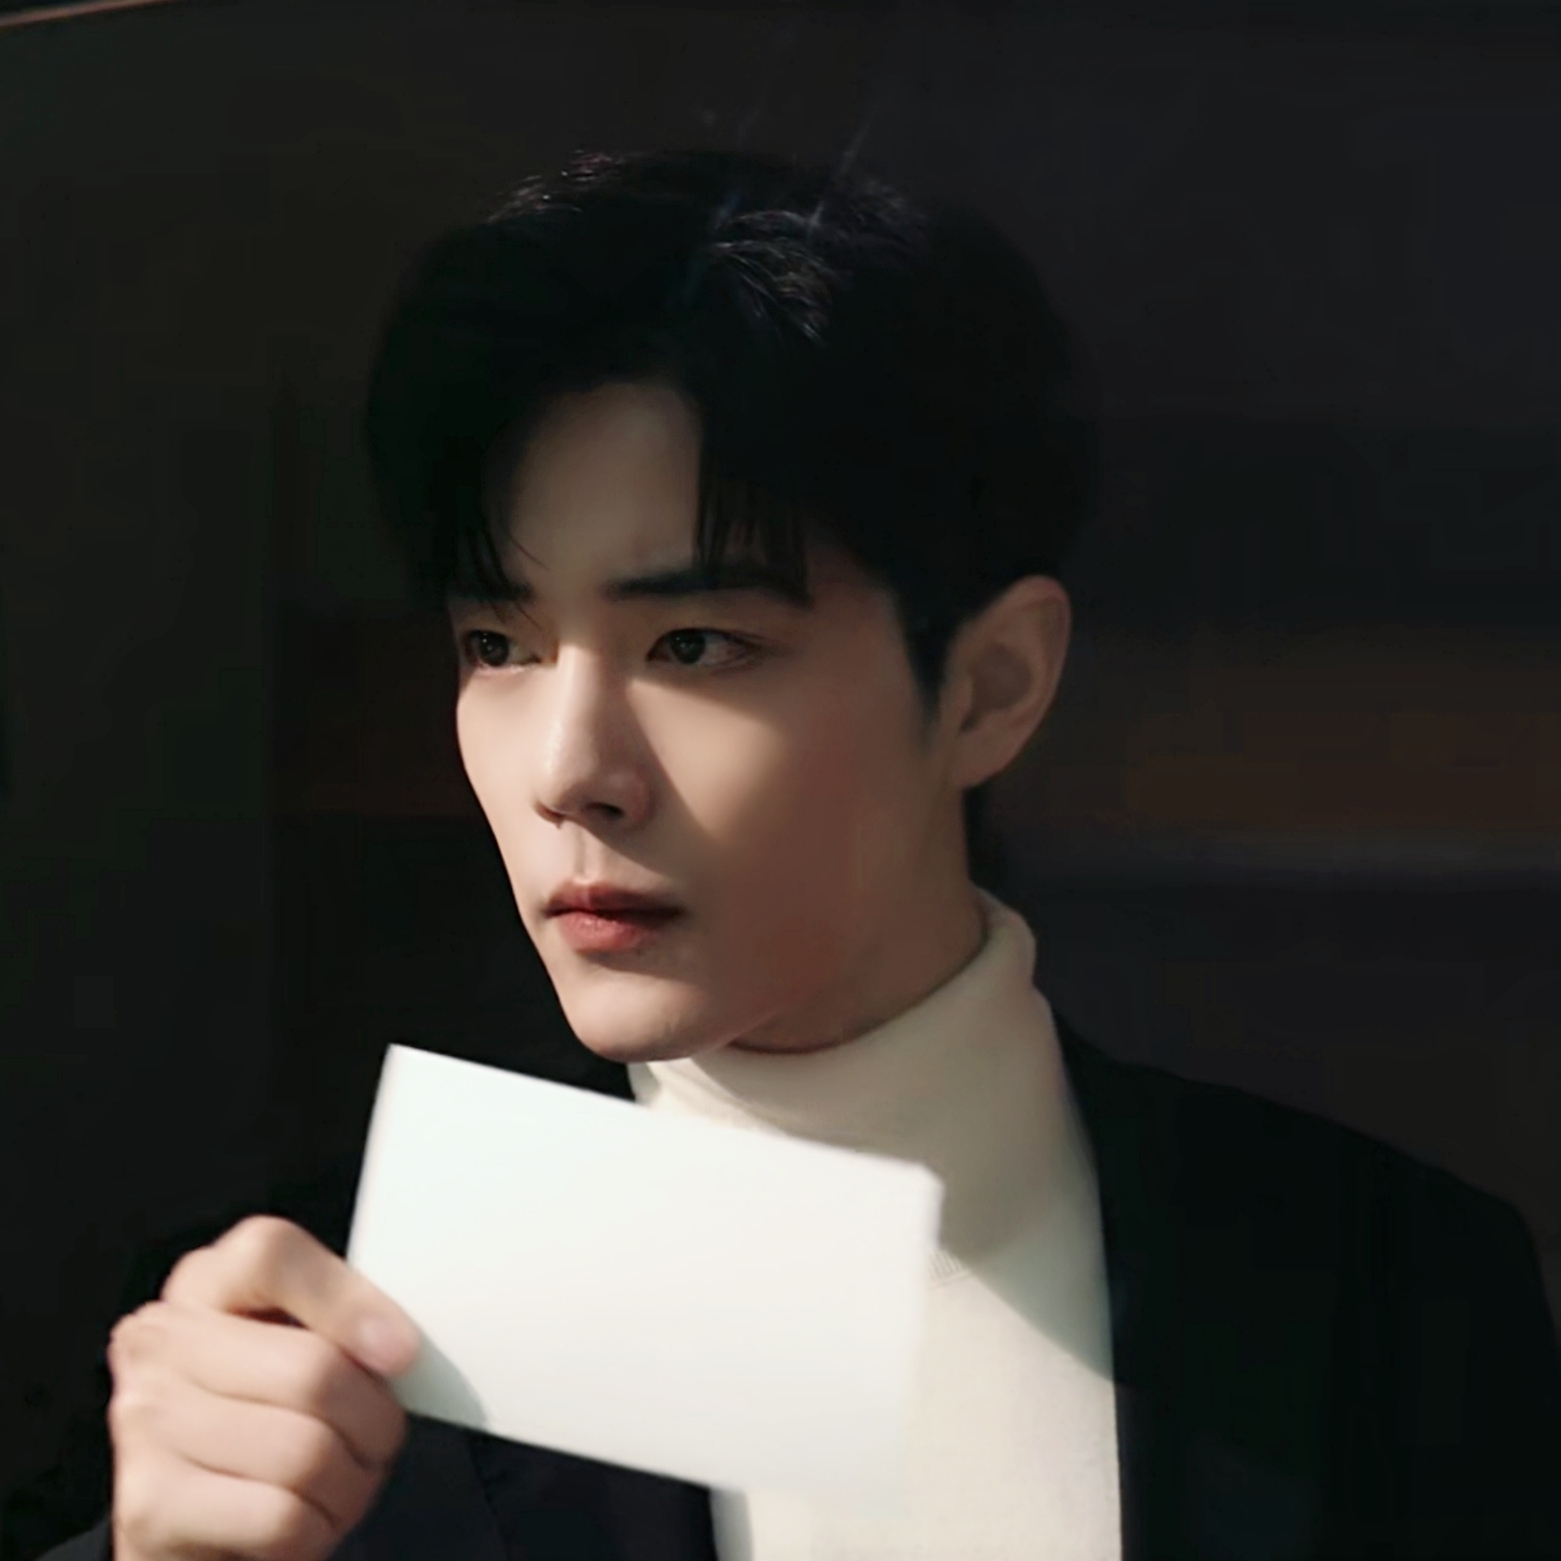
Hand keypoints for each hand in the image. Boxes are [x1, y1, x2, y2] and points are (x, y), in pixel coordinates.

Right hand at [106, 1215, 420, 1560]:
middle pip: (312, 1369)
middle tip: (376, 1437)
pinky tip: (306, 1519)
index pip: (272, 1254)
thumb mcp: (300, 1341)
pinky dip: (317, 1529)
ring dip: (350, 1483)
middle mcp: (161, 1341)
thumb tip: (393, 1346)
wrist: (193, 1517)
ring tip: (341, 1481)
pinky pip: (280, 1519)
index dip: (351, 1302)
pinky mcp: (150, 1507)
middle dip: (373, 1420)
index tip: (399, 1351)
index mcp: (207, 1282)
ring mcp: (145, 1422)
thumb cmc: (264, 1412)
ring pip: (304, 1452)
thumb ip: (341, 1318)